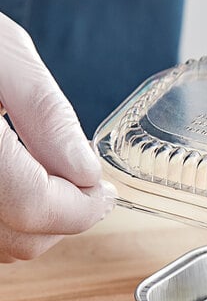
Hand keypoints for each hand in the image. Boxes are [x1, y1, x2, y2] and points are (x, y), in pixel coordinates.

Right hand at [0, 13, 115, 262]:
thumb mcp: (1, 53)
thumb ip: (46, 114)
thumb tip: (86, 171)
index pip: (35, 206)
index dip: (83, 208)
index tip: (104, 193)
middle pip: (22, 238)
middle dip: (66, 216)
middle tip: (79, 182)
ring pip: (4, 247)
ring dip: (37, 225)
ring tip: (44, 178)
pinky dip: (9, 223)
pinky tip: (14, 186)